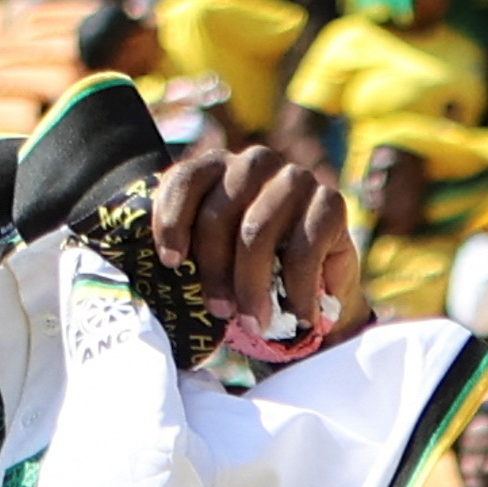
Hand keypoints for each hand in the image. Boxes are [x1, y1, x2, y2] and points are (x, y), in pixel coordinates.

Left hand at [150, 139, 364, 348]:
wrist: (309, 289)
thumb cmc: (246, 273)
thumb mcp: (210, 260)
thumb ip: (185, 254)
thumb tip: (157, 277)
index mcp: (215, 168)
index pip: (185, 181)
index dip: (172, 221)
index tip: (170, 263)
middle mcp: (254, 163)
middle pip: (219, 213)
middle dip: (215, 270)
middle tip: (218, 312)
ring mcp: (295, 178)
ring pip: (257, 230)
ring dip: (252, 285)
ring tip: (254, 323)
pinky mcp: (330, 202)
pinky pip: (303, 248)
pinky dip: (297, 289)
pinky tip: (298, 315)